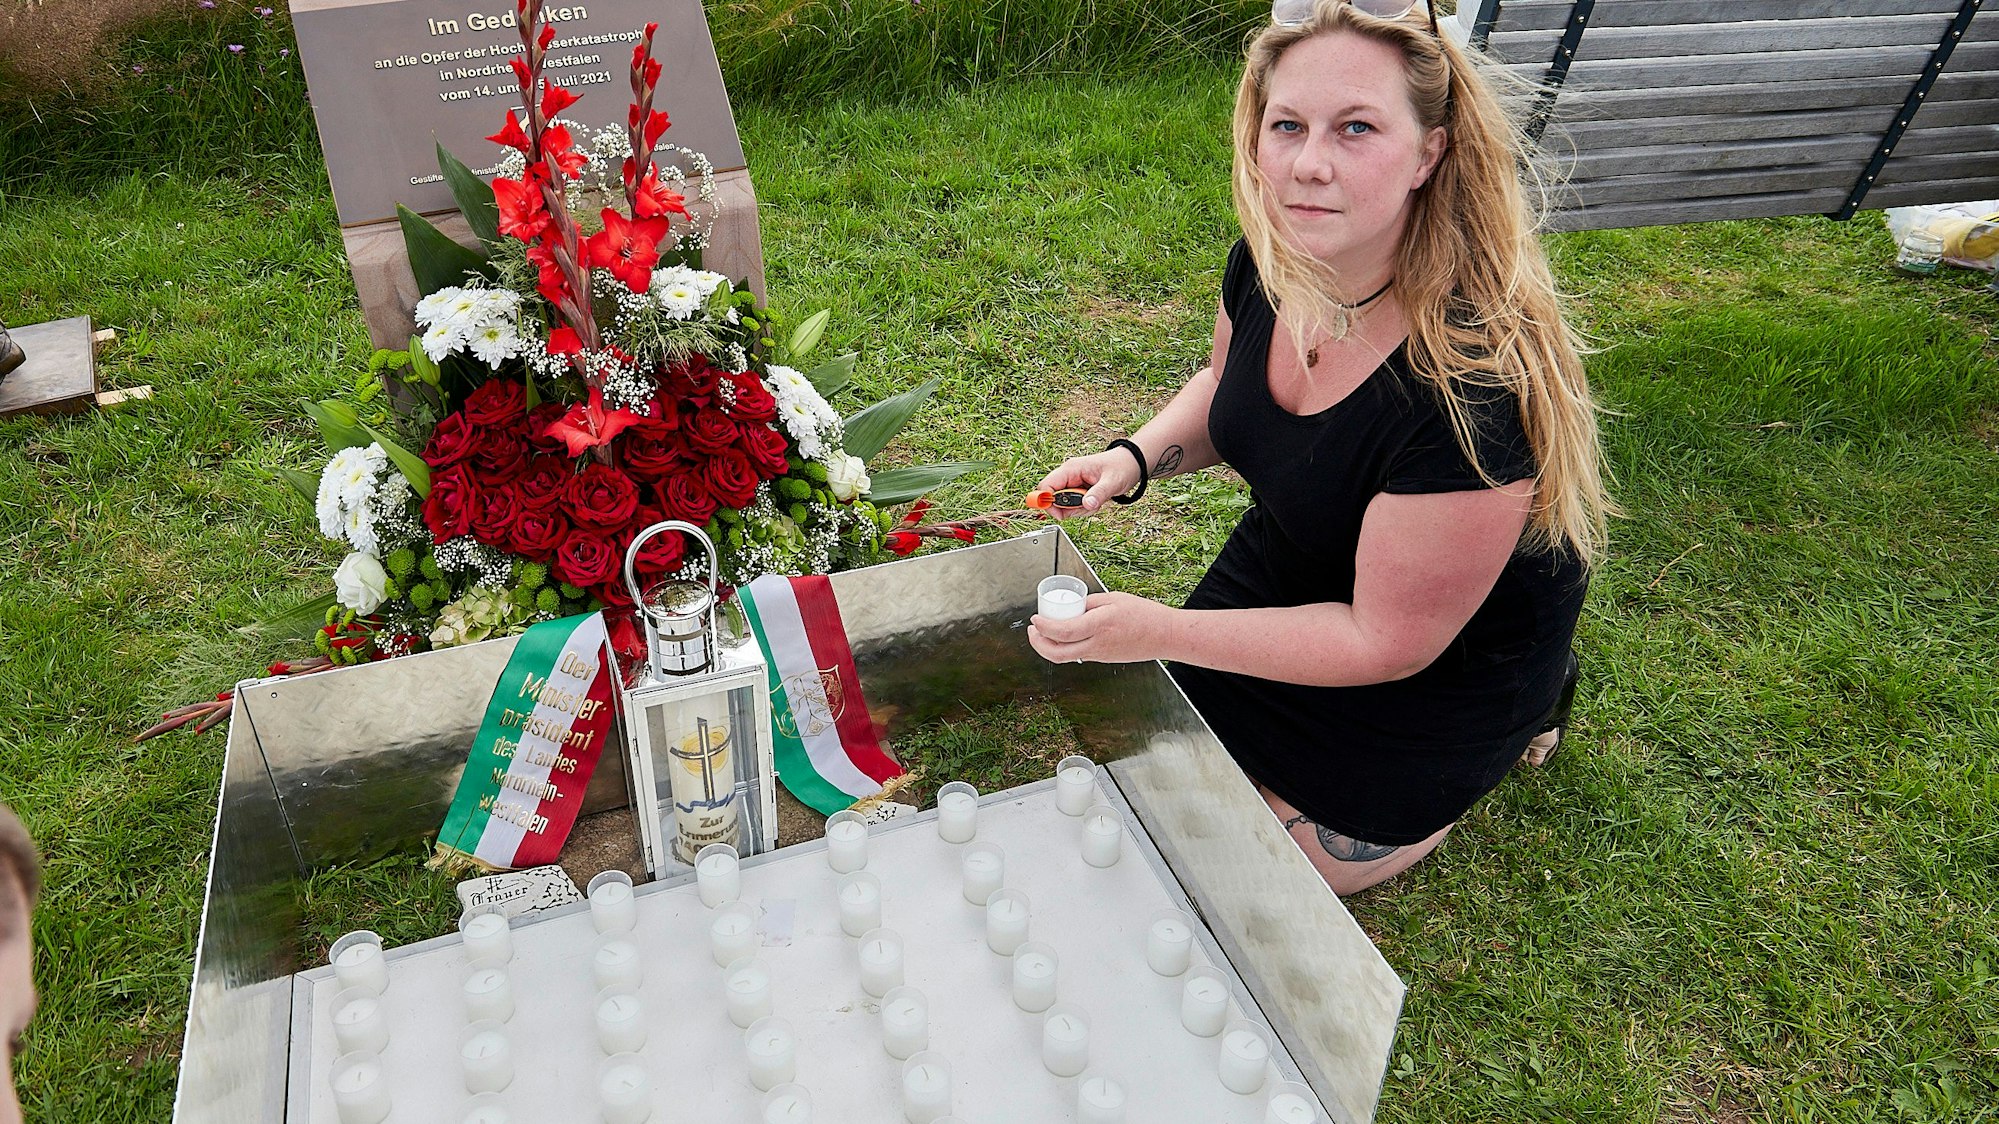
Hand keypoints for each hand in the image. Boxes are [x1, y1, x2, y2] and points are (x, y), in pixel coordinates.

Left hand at [1027, 592, 1167, 663]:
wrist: (1164, 635)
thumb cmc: (1144, 615)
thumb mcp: (1113, 599)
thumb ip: (1090, 603)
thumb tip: (1072, 607)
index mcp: (1099, 626)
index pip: (1063, 631)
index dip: (1043, 627)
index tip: (1035, 619)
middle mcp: (1097, 644)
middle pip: (1057, 653)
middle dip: (1038, 644)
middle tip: (1033, 630)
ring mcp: (1100, 655)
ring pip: (1065, 657)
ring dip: (1049, 647)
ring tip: (1044, 632)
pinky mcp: (1103, 659)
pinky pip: (1077, 655)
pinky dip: (1064, 648)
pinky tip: (1063, 637)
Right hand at [1032, 450, 1140, 518]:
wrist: (1131, 464)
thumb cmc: (1122, 467)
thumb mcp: (1112, 482)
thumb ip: (1099, 494)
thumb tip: (1087, 504)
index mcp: (1071, 469)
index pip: (1046, 486)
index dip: (1047, 502)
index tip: (1060, 514)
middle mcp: (1068, 475)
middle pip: (1053, 498)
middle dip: (1068, 509)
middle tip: (1087, 506)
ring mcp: (1072, 482)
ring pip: (1063, 504)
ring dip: (1077, 509)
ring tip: (1095, 502)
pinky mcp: (1077, 489)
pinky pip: (1072, 504)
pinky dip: (1082, 508)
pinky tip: (1095, 501)